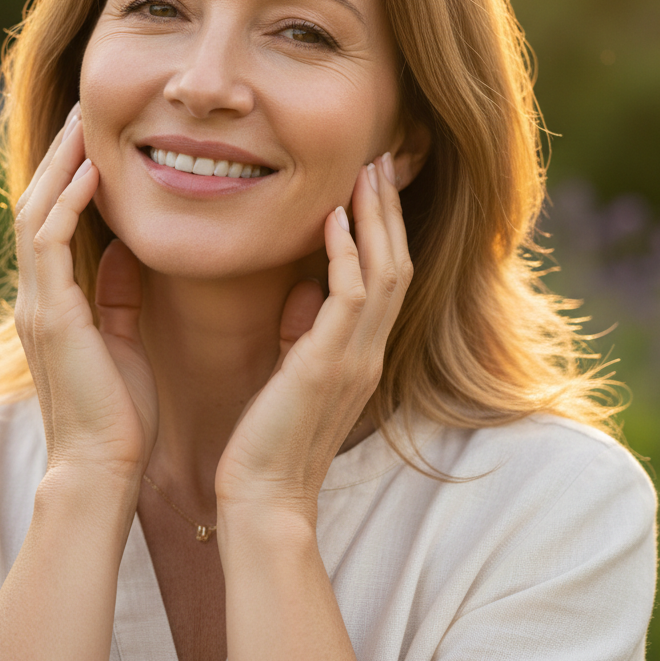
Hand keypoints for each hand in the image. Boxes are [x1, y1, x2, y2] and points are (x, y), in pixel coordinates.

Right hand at [13, 107, 157, 481]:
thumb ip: (117, 294)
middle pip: (37, 207)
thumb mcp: (121, 340)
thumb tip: (125, 250)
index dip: (67, 179)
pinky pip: (50, 243)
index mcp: (53, 305)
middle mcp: (36, 299)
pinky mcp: (53, 316)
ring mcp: (38, 306)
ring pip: (37, 215)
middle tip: (85, 113)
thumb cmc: (119, 414)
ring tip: (85, 123)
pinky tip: (91, 171)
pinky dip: (68, 203)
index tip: (94, 141)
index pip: (51, 225)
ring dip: (61, 166)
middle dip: (61, 157)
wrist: (101, 469)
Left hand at [215, 153, 411, 522]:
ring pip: (383, 271)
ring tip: (366, 171)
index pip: (385, 277)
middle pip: (395, 263)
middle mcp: (368, 351)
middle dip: (388, 210)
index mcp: (360, 353)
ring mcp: (355, 358)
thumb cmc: (269, 438)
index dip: (384, 229)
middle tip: (380, 160)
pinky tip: (333, 217)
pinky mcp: (329, 364)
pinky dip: (345, 252)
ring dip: (376, 218)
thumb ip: (306, 333)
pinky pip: (349, 296)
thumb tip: (305, 290)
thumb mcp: (294, 375)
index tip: (371, 185)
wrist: (264, 499)